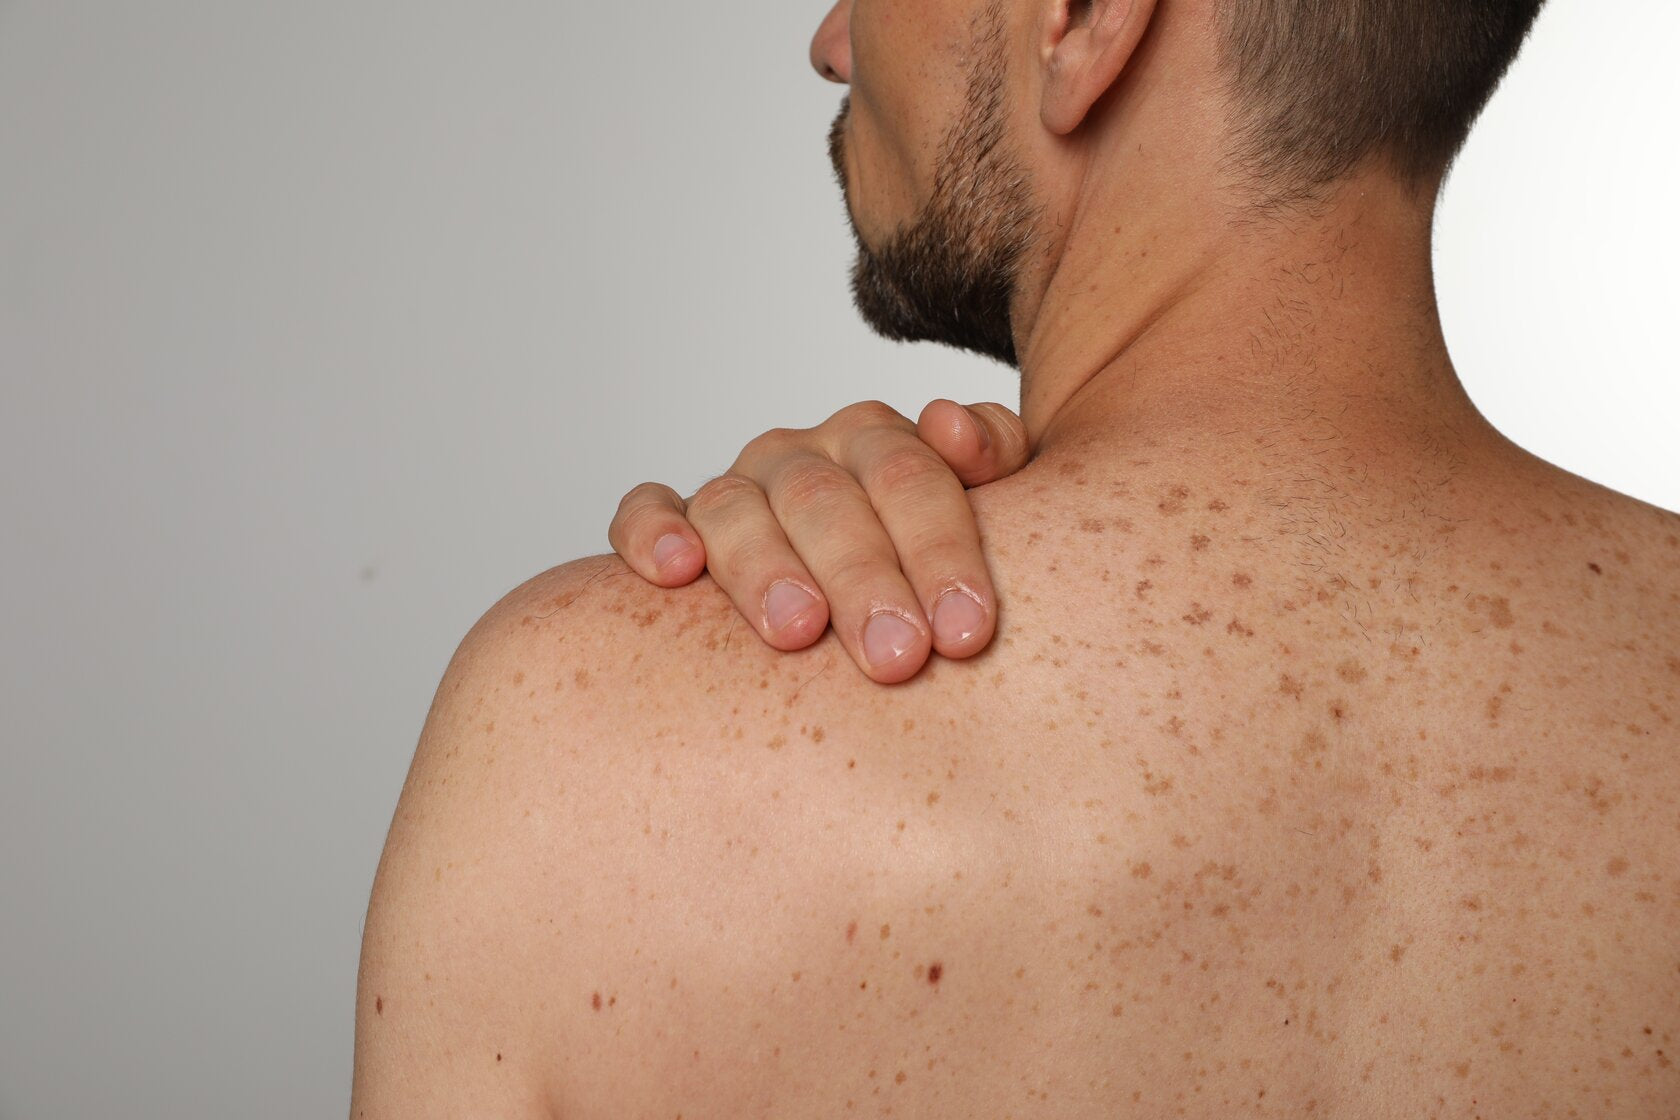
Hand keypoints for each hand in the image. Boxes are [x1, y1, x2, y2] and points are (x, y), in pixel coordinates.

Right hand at [608, 399, 1029, 682]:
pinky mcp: (669, 523)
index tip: (966, 632)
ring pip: (735, 508)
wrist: (866, 579)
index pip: (911, 478)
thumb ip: (996, 453)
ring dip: (764, 567)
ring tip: (797, 631)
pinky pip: (645, 512)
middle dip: (863, 578)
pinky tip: (675, 571)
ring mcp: (735, 490)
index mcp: (877, 442)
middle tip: (896, 657)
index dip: (941, 552)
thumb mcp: (987, 505)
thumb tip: (954, 425)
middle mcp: (802, 457)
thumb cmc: (927, 563)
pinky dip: (652, 533)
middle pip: (825, 500)